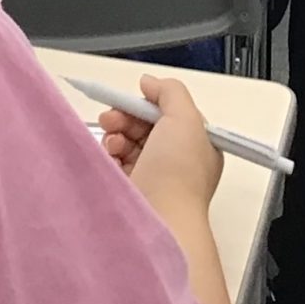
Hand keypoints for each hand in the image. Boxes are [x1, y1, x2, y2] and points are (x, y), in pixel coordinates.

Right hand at [101, 75, 222, 216]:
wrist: (160, 220)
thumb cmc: (178, 173)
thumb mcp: (185, 118)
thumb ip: (170, 91)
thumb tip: (148, 83)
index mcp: (196, 144)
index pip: (168, 113)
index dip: (148, 104)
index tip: (132, 100)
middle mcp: (175, 161)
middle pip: (144, 126)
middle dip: (125, 117)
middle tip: (112, 118)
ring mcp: (153, 177)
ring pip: (127, 143)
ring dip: (115, 134)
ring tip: (111, 141)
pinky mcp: (132, 190)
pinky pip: (115, 163)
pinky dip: (108, 155)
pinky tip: (109, 156)